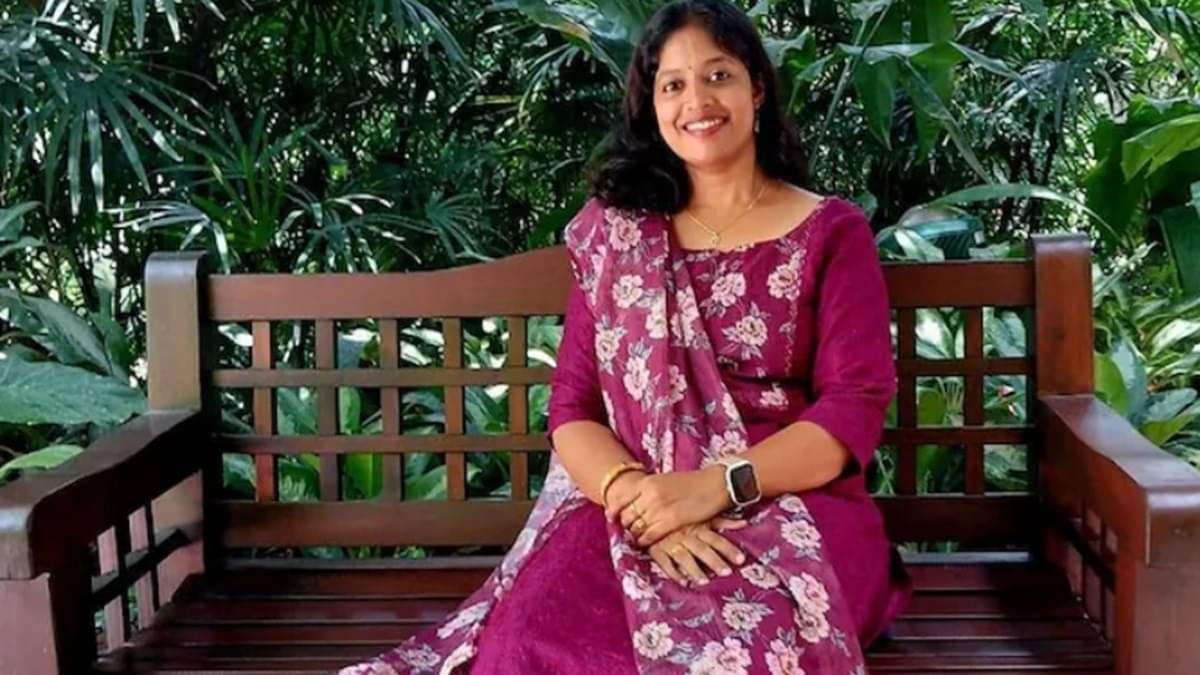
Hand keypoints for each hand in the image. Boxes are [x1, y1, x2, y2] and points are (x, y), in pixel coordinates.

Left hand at [607, 466, 731, 547]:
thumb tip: (635, 500)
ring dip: (635, 534)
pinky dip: (645, 541)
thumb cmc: (691, 482)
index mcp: (647, 482)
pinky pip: (649, 536)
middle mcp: (649, 495)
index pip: (620, 499)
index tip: (612, 516)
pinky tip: (646, 542)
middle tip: (629, 529)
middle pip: (627, 516)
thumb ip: (648, 489)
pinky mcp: (671, 522)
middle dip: (626, 524)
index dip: (614, 510)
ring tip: (637, 537)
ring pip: (636, 528)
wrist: (715, 483)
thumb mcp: (664, 480)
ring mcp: (659, 509)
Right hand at [648, 517, 748, 586]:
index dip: (728, 549)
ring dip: (694, 569)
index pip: (716, 539)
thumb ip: (722, 521)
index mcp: (698, 527)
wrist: (649, 510)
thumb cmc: (679, 515)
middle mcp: (686, 535)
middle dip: (714, 561)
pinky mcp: (656, 549)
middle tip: (726, 572)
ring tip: (705, 581)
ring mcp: (670, 542)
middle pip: (702, 549)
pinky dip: (673, 572)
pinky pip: (664, 562)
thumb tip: (744, 523)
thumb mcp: (701, 515)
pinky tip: (683, 581)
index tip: (740, 560)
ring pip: (684, 557)